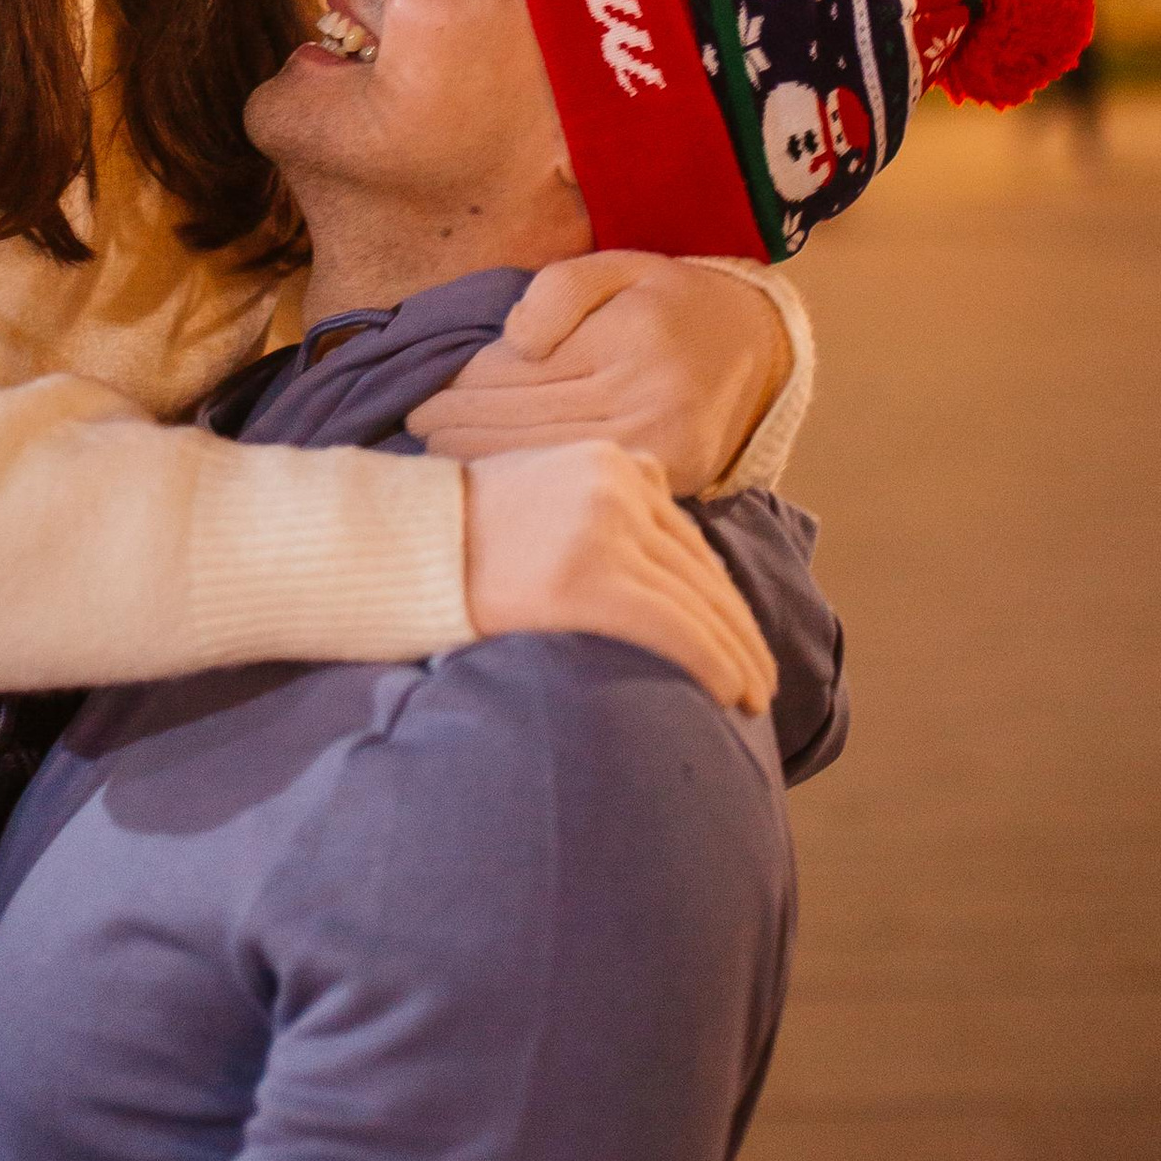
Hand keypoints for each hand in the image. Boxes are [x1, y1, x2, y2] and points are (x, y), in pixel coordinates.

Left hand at [410, 253, 789, 496]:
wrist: (754, 344)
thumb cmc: (668, 300)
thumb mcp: (617, 266)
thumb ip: (558, 292)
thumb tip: (512, 344)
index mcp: (628, 341)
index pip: (521, 372)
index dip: (462, 386)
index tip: (420, 394)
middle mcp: (646, 400)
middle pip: (526, 421)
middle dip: (460, 426)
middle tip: (412, 428)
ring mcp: (659, 449)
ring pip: (547, 458)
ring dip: (484, 458)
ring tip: (437, 452)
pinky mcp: (670, 480)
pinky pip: (582, 480)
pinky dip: (533, 478)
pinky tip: (495, 473)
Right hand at [463, 444, 778, 714]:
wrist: (397, 545)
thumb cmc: (456, 540)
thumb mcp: (540, 493)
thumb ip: (597, 511)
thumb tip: (650, 568)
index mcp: (611, 460)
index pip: (685, 539)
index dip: (720, 595)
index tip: (739, 636)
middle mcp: (619, 484)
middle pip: (700, 569)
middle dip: (738, 630)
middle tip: (763, 679)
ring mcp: (605, 528)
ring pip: (698, 602)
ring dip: (738, 657)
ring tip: (754, 700)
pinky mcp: (589, 578)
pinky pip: (674, 627)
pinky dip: (713, 664)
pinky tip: (732, 695)